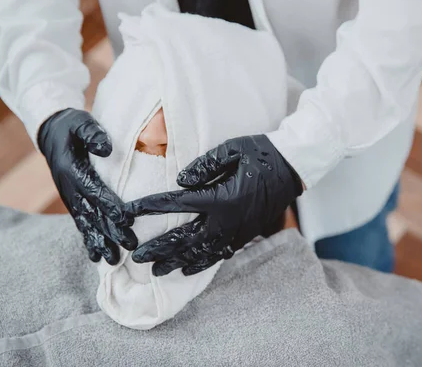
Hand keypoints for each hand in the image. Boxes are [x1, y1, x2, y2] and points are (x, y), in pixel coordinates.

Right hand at [38, 108, 137, 263]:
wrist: (52, 132)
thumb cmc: (72, 126)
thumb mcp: (81, 122)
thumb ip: (93, 134)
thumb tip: (107, 149)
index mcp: (72, 169)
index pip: (94, 190)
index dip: (109, 204)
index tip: (126, 219)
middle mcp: (69, 188)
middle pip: (92, 213)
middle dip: (111, 231)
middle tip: (129, 246)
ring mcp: (70, 197)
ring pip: (86, 224)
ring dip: (100, 242)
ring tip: (113, 261)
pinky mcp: (72, 202)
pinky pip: (81, 224)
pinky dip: (89, 240)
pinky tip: (98, 257)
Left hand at [127, 135, 302, 275]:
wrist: (293, 168)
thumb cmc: (260, 153)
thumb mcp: (231, 150)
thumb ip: (203, 165)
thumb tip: (180, 181)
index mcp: (221, 198)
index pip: (177, 205)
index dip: (150, 207)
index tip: (128, 211)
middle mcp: (227, 221)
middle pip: (185, 239)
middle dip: (159, 248)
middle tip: (136, 257)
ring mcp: (237, 232)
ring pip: (200, 253)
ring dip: (176, 262)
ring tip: (156, 271)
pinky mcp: (245, 236)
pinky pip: (219, 255)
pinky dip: (201, 264)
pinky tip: (187, 268)